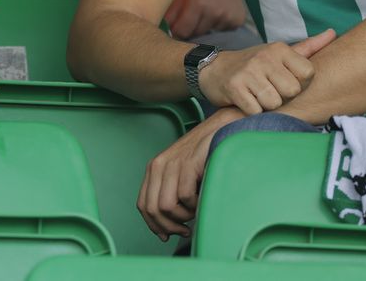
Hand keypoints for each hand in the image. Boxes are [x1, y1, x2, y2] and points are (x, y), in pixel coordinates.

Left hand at [138, 106, 242, 238]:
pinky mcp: (188, 164)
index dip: (154, 225)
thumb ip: (171, 194)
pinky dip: (196, 204)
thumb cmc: (205, 157)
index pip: (143, 205)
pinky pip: (186, 196)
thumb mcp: (181, 175)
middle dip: (170, 226)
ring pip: (167, 206)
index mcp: (154, 169)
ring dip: (184, 215)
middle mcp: (158, 166)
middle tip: (185, 229)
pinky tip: (203, 196)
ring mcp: (172, 164)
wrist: (222, 130)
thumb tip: (165, 230)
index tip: (168, 235)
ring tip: (196, 208)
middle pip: (153, 209)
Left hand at [168, 0, 248, 38]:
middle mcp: (215, 12)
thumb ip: (172, 13)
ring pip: (210, 34)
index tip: (178, 28)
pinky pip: (224, 32)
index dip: (178, 31)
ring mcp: (228, 17)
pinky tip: (218, 15)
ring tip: (207, 14)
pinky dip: (219, 27)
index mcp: (198, 4)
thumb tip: (166, 32)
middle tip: (193, 18)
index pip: (183, 31)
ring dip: (206, 28)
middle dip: (192, 30)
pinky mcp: (238, 20)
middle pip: (197, 34)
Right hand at [198, 29, 335, 114]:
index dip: (299, 83)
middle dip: (282, 96)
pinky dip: (252, 111)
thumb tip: (334, 33)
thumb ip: (308, 47)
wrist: (214, 69)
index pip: (308, 73)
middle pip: (292, 91)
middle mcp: (264, 57)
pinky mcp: (234, 88)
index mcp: (279, 49)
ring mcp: (248, 72)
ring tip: (257, 96)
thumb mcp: (279, 53)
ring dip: (266, 105)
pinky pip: (256, 111)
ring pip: (274, 103)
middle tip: (269, 89)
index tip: (285, 80)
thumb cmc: (254, 65)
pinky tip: (246, 101)